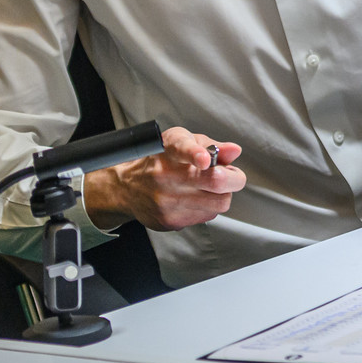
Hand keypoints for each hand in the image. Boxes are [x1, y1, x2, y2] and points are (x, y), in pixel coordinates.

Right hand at [84, 126, 245, 230]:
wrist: (127, 187)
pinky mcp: (169, 221)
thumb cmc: (161, 159)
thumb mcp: (184, 141)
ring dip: (221, 194)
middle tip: (230, 174)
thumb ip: (213, 146)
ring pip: (219, 203)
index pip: (182, 149)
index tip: (204, 159)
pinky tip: (194, 198)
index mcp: (171, 150)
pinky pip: (207, 216)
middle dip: (233, 178)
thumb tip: (234, 151)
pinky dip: (208, 207)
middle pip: (215, 182)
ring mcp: (166, 201)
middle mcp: (166, 176)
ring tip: (208, 186)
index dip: (196, 154)